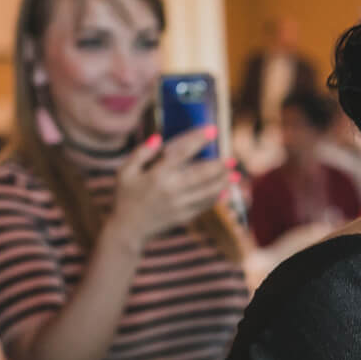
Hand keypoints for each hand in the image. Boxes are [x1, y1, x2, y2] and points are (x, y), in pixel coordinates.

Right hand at [107, 126, 228, 246]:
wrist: (128, 229)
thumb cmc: (126, 196)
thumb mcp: (125, 172)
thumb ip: (141, 153)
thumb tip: (159, 137)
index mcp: (156, 175)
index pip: (182, 152)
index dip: (198, 140)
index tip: (213, 130)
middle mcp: (170, 189)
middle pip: (201, 175)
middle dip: (219, 166)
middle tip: (232, 159)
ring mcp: (179, 205)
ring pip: (207, 192)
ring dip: (223, 182)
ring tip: (235, 174)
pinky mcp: (184, 217)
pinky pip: (204, 205)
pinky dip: (216, 198)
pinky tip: (225, 190)